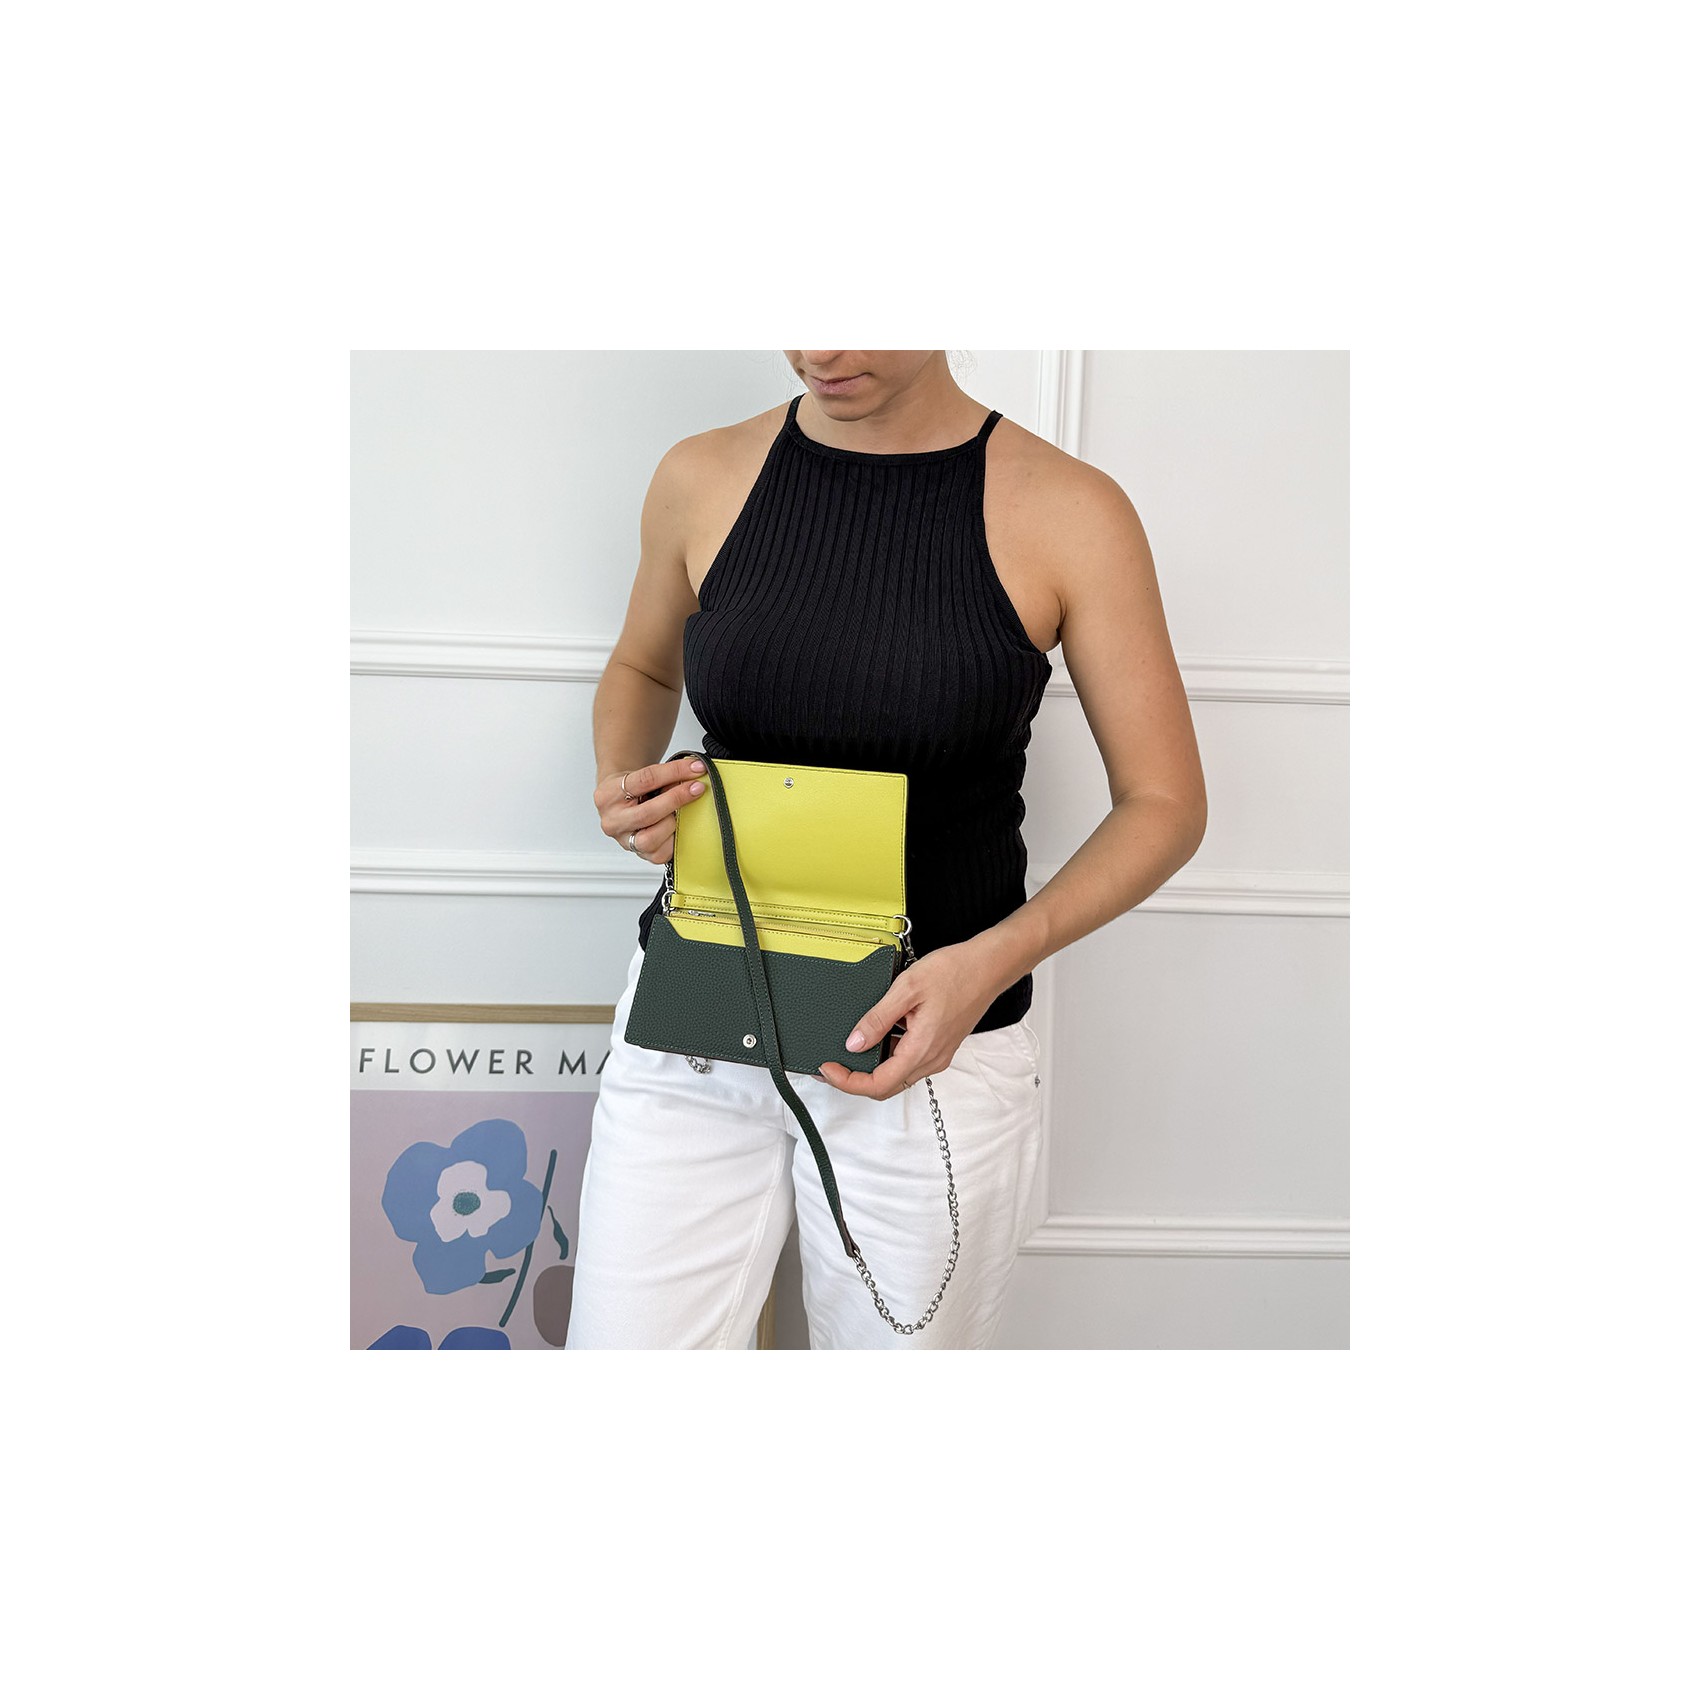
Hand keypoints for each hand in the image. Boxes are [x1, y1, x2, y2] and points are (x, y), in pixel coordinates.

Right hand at [595, 756, 707, 862]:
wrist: (620, 802)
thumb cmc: (633, 788)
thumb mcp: (641, 773)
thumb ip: (664, 776)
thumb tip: (694, 774)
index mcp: (609, 794)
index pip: (645, 780)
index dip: (674, 772)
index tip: (696, 768)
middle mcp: (612, 820)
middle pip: (648, 813)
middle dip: (677, 799)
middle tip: (696, 788)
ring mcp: (623, 840)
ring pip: (651, 839)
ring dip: (672, 823)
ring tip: (679, 812)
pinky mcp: (638, 854)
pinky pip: (659, 854)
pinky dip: (672, 841)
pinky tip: (676, 828)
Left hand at [815, 940, 998, 1099]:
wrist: (989, 966)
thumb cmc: (956, 971)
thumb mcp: (907, 988)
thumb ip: (877, 1018)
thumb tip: (854, 1043)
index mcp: (921, 1049)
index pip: (877, 1084)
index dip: (847, 1082)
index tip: (827, 1068)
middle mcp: (931, 1059)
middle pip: (885, 1086)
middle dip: (854, 1080)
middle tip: (830, 1064)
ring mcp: (937, 1054)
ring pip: (897, 1075)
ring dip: (871, 1068)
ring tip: (848, 1048)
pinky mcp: (940, 1045)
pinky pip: (908, 1060)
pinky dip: (887, 1055)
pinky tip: (877, 1034)